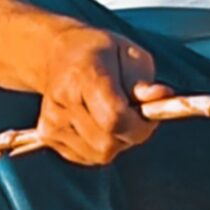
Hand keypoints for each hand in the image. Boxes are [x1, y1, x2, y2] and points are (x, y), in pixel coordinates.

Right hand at [36, 25, 172, 164]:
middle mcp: (63, 100)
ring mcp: (51, 120)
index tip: (150, 116)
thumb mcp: (130, 54)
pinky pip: (88, 156)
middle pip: (108, 142)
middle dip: (131, 134)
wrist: (59, 53)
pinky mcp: (48, 135)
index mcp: (84, 75)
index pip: (115, 119)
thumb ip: (144, 81)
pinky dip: (101, 145)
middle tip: (135, 114)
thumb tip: (162, 97)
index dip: (139, 125)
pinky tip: (99, 122)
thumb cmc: (103, 54)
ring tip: (115, 115)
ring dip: (117, 141)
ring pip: (99, 154)